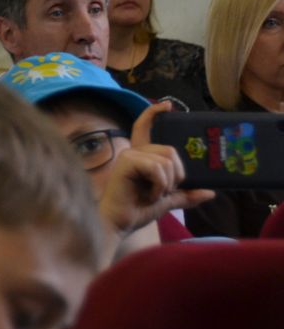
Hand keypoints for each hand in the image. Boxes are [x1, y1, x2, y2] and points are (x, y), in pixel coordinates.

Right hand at [99, 101, 213, 239]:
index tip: (167, 105)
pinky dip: (159, 186)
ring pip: (167, 160)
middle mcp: (134, 152)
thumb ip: (186, 195)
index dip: (153, 114)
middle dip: (176, 175)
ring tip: (154, 194)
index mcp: (142, 157)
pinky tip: (149, 195)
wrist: (119, 223)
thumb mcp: (168, 201)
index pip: (145, 128)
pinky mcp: (127, 162)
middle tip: (162, 191)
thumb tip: (210, 192)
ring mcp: (130, 156)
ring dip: (167, 183)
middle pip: (170, 151)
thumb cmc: (137, 210)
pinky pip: (157, 168)